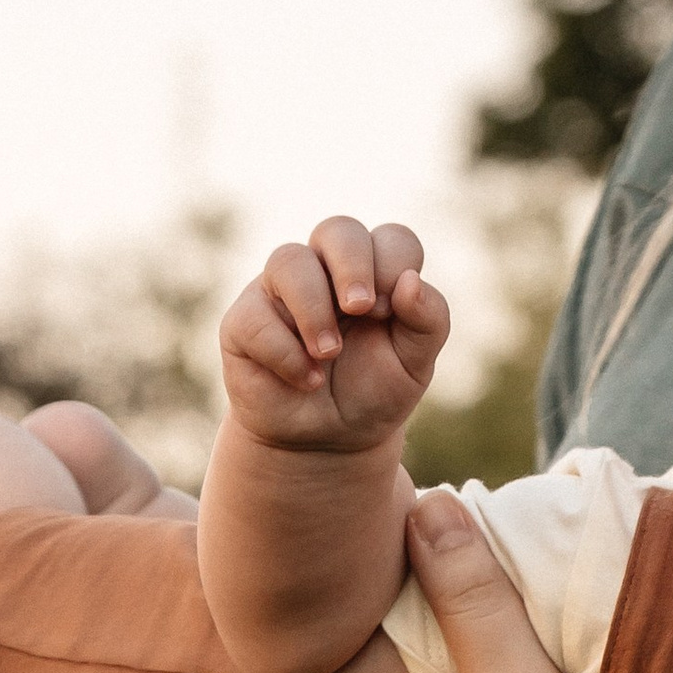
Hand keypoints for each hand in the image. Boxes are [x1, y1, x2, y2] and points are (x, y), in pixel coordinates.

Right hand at [218, 218, 448, 454]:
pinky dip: (285, 351)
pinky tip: (306, 379)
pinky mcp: (244, 321)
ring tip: (328, 353)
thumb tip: (412, 280)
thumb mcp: (414, 364)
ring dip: (314, 308)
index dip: (394, 266)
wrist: (326, 442)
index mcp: (376, 272)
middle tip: (362, 309)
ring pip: (288, 260)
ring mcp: (281, 290)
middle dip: (353, 265)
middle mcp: (327, 270)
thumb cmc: (372, 391)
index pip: (391, 239)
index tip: (390, 313)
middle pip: (338, 230)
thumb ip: (428, 321)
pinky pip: (255, 316)